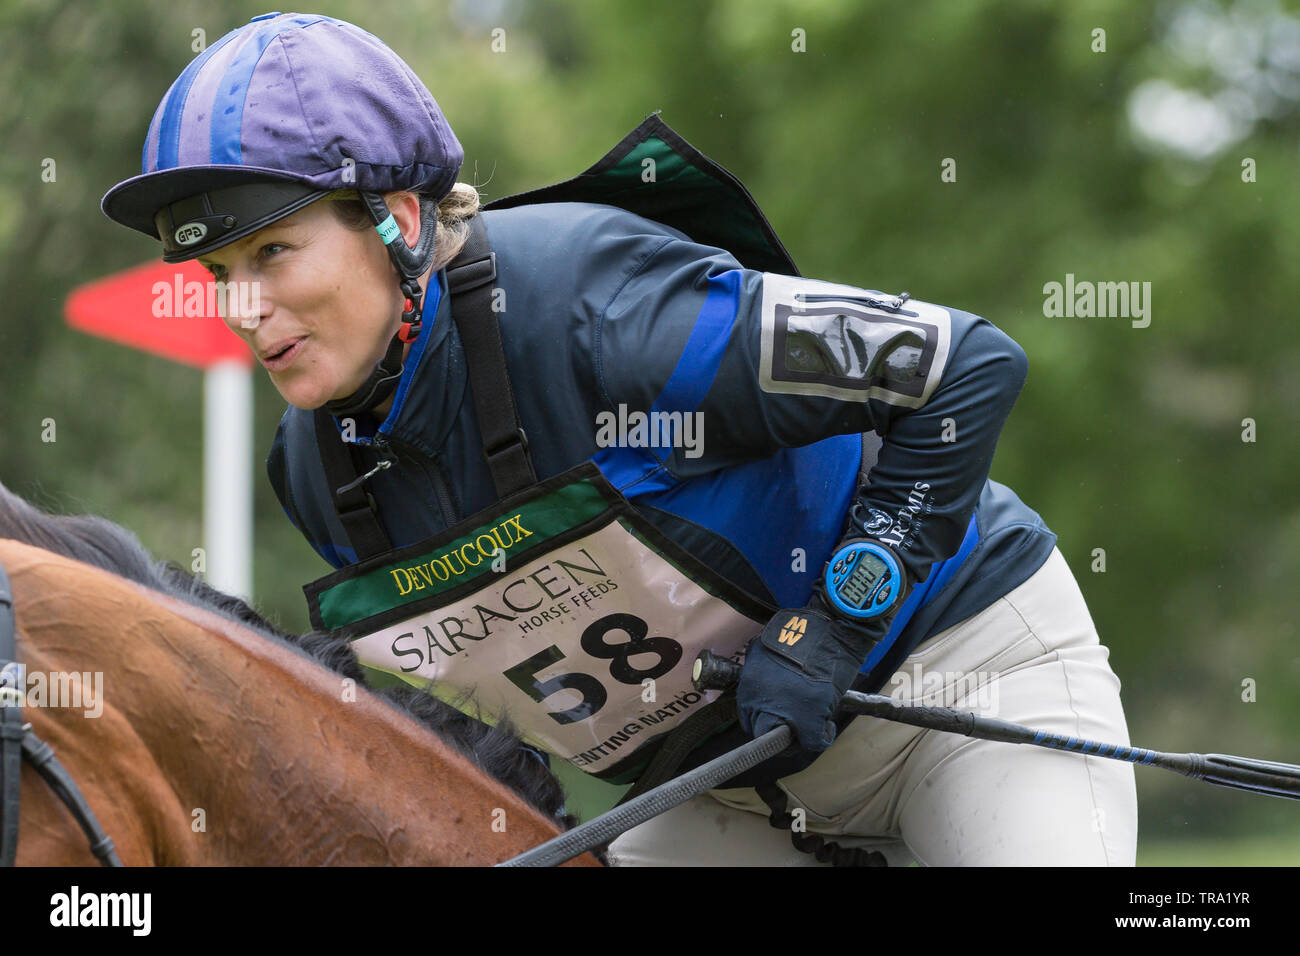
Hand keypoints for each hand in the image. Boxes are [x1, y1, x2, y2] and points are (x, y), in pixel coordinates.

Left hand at [736, 606, 877, 752]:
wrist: (829, 628)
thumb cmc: (801, 634)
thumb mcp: (767, 653)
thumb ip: (760, 675)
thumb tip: (763, 690)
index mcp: (749, 686)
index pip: (748, 718)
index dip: (763, 719)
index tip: (775, 718)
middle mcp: (762, 702)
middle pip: (762, 733)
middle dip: (777, 732)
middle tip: (793, 726)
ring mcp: (786, 712)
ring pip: (787, 742)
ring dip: (798, 736)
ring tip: (810, 725)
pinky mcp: (811, 717)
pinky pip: (813, 742)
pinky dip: (822, 737)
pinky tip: (826, 727)